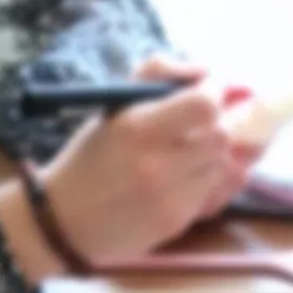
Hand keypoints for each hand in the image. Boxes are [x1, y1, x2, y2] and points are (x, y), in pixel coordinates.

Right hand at [40, 55, 258, 265]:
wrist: (67, 221)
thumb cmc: (93, 155)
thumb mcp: (114, 103)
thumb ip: (159, 73)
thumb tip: (206, 70)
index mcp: (137, 127)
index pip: (205, 105)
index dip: (216, 92)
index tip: (210, 89)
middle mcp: (157, 164)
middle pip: (223, 135)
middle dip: (220, 122)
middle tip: (206, 121)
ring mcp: (170, 197)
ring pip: (226, 164)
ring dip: (217, 152)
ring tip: (194, 149)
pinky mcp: (177, 222)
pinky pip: (218, 192)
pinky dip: (213, 178)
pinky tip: (193, 174)